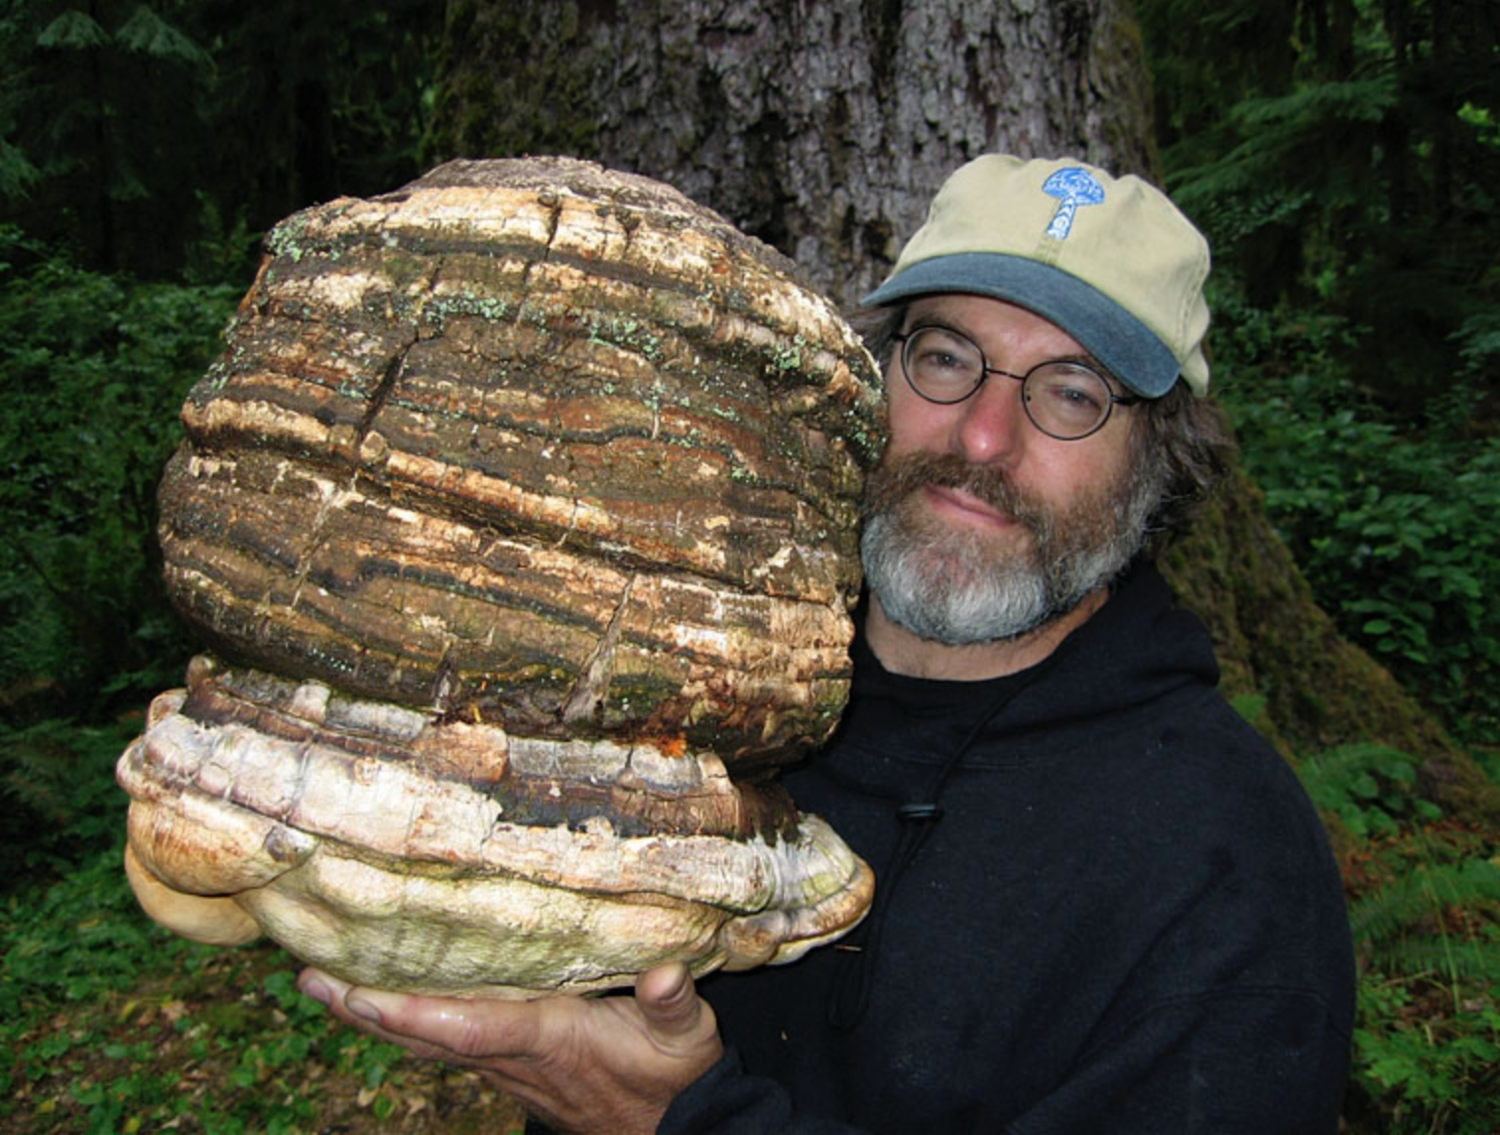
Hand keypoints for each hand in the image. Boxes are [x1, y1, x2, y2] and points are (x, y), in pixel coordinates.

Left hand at [297, 963, 723, 1134]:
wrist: (672, 1130)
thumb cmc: (674, 1077)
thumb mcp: (685, 1038)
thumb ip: (674, 1004)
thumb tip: (666, 972)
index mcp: (545, 1039)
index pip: (466, 1027)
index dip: (411, 1012)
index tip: (360, 992)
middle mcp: (511, 1055)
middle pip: (424, 1034)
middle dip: (365, 1009)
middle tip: (310, 978)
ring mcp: (504, 1065)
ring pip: (425, 1041)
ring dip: (373, 1015)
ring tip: (325, 983)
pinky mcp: (508, 1065)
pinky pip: (441, 1040)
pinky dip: (403, 1020)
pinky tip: (383, 1003)